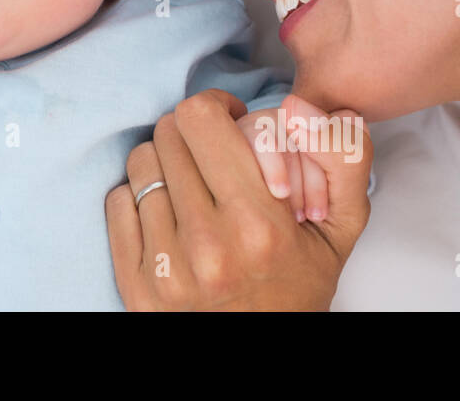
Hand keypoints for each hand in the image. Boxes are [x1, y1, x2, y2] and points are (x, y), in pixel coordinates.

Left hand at [106, 92, 371, 309]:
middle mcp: (208, 245)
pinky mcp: (135, 285)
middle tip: (213, 155)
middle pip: (167, 133)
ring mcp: (166, 268)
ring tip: (193, 186)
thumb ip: (342, 155)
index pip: (201, 118)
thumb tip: (296, 105)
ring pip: (141, 164)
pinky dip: (139, 197)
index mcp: (260, 223)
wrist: (262, 355)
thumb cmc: (299, 283)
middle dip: (192, 134)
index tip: (230, 122)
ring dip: (166, 163)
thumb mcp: (342, 224)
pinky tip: (169, 214)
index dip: (216, 107)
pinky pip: (117, 201)